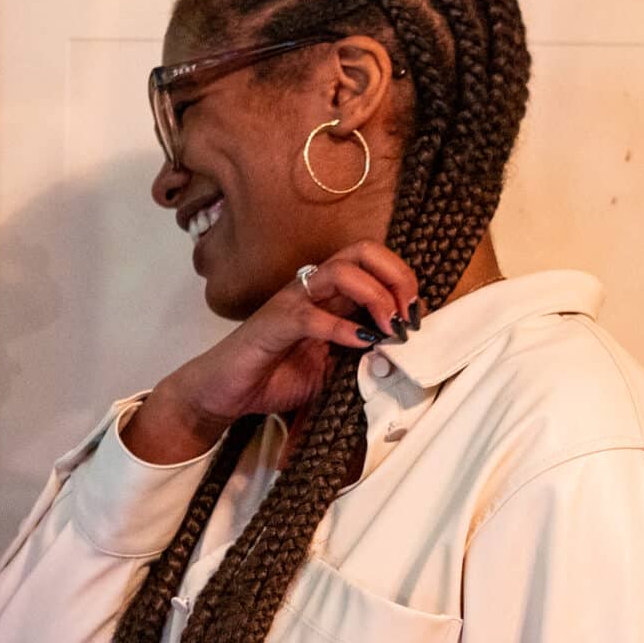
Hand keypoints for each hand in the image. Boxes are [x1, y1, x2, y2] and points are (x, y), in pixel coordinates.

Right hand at [124, 242, 420, 463]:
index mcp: (328, 294)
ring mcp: (292, 303)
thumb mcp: (332, 367)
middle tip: (409, 314)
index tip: (417, 314)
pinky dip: (343, 328)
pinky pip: (312, 315)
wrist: (227, 391)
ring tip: (390, 328)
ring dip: (376, 296)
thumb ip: (362, 356)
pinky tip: (360, 343)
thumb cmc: (275, 375)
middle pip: (362, 251)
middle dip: (396, 276)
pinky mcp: (274, 324)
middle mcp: (312, 289)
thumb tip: (400, 356)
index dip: (402, 278)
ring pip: (341, 272)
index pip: (371, 260)